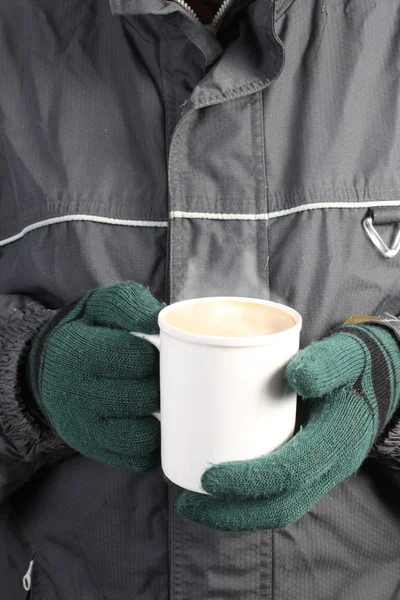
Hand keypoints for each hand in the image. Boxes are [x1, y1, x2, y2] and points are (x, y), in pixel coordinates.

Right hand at [26, 282, 164, 470]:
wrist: (49, 365)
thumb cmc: (88, 330)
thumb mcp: (102, 305)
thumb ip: (131, 304)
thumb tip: (159, 318)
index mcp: (77, 352)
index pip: (137, 358)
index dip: (158, 356)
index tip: (158, 353)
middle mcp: (75, 393)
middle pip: (143, 397)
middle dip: (163, 386)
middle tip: (165, 377)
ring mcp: (82, 427)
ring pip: (141, 436)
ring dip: (162, 421)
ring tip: (161, 402)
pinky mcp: (92, 448)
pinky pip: (134, 459)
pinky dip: (153, 445)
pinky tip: (154, 424)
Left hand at [177, 323, 399, 529]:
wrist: (378, 378)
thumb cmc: (353, 364)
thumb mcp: (343, 356)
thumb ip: (324, 363)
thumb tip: (295, 376)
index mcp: (336, 440)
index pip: (290, 472)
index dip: (248, 480)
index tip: (208, 478)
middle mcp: (330, 466)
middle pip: (280, 507)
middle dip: (231, 513)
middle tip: (186, 503)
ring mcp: (321, 472)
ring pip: (279, 508)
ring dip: (236, 514)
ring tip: (194, 503)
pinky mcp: (310, 468)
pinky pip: (280, 497)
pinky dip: (248, 502)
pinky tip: (219, 490)